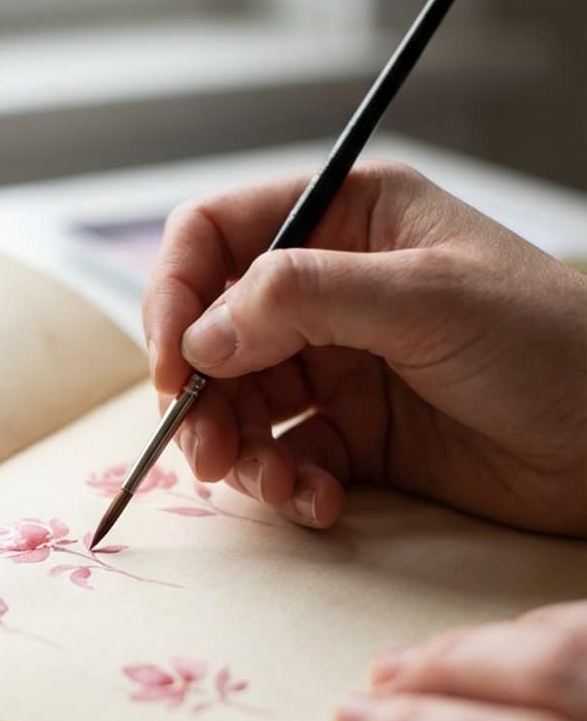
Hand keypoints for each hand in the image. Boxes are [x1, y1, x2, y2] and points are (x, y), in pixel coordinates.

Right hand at [142, 162, 586, 533]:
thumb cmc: (551, 342)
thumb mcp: (427, 299)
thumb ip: (305, 298)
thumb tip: (201, 334)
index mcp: (348, 217)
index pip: (217, 235)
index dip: (176, 294)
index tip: (172, 364)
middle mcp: (332, 288)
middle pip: (214, 332)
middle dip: (202, 393)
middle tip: (207, 451)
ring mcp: (342, 364)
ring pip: (241, 404)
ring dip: (239, 450)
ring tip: (273, 485)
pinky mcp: (358, 436)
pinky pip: (287, 457)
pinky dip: (288, 485)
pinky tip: (321, 503)